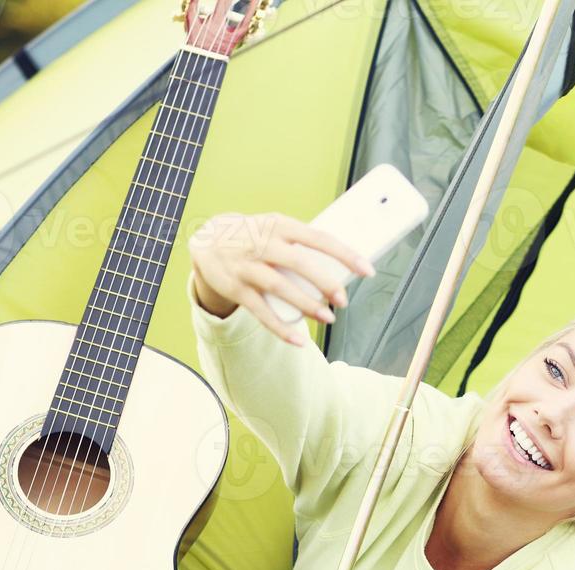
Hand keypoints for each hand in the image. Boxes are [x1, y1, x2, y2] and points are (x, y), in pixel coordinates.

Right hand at [187, 211, 374, 343]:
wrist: (207, 239)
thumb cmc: (255, 235)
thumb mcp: (276, 227)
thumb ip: (303, 243)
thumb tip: (343, 265)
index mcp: (280, 225)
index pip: (319, 238)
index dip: (346, 255)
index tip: (368, 270)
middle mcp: (263, 243)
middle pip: (300, 263)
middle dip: (325, 283)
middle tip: (342, 300)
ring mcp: (247, 266)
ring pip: (281, 287)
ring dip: (307, 305)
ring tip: (328, 318)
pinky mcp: (235, 287)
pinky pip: (260, 311)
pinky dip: (280, 328)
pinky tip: (298, 340)